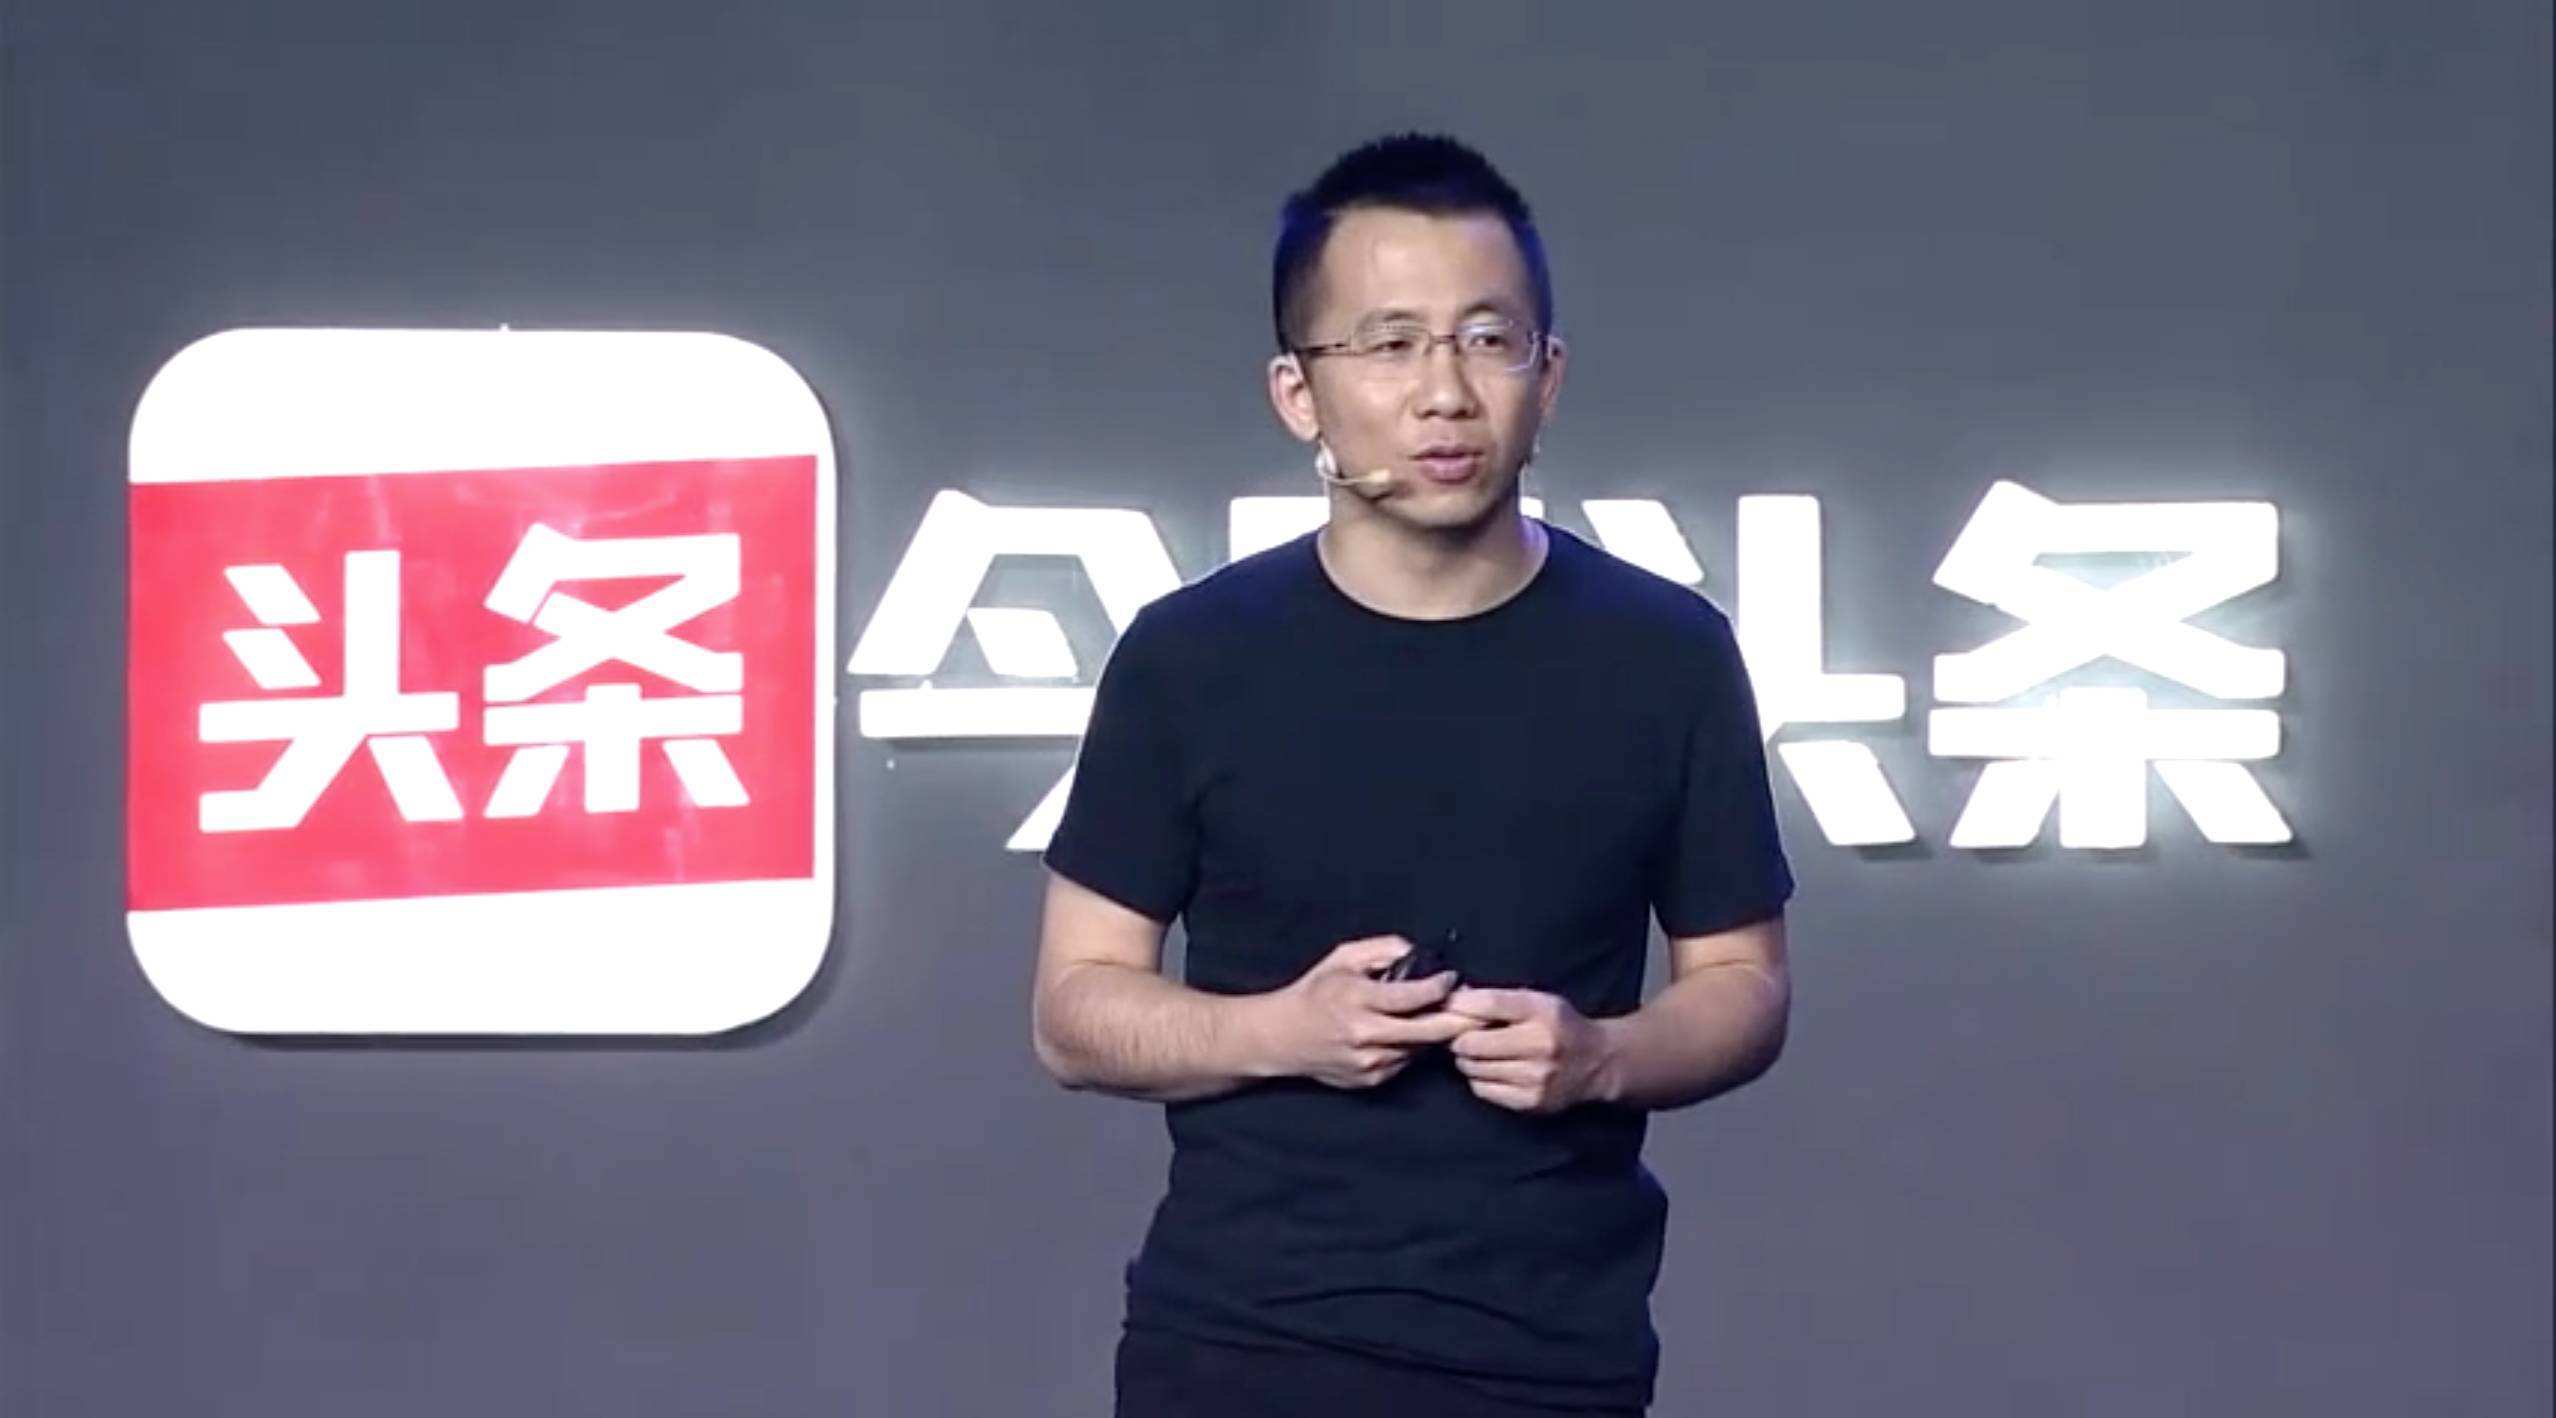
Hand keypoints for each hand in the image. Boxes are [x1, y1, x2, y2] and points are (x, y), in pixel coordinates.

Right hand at [1252, 935, 1480, 1090]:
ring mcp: (1370, 1062)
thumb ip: (1383, 949)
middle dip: (1461, 1019)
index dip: (1440, 987)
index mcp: (1357, 1000)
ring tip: (1453, 1017)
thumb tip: (1418, 953)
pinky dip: (1416, 1047)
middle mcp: (1365, 1035)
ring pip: (1422, 1049)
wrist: (1281, 1038)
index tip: (1453, 978)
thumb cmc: (1314, 993)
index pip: (1412, 997)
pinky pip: (1407, 1062)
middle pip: (1430, 1032)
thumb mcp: (1343, 958)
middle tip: (1482, 1008)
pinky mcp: (1371, 1079)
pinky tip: (1415, 1033)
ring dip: (1439, 1034)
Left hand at [1444, 987, 1619, 1113]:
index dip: (1459, 1005)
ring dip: (1466, 1059)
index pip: (1488, 1004)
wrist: (1597, 1063)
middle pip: (1472, 1042)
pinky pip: (1483, 1089)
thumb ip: (1498, 998)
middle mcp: (1540, 1045)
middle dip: (1458, 1038)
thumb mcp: (1537, 1000)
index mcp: (1542, 1011)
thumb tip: (1452, 997)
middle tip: (1459, 1036)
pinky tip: (1490, 1070)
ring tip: (1476, 1052)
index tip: (1447, 1006)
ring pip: (1473, 1068)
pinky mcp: (1531, 1102)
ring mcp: (1536, 1077)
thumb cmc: (1559, 1025)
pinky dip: (1479, 1079)